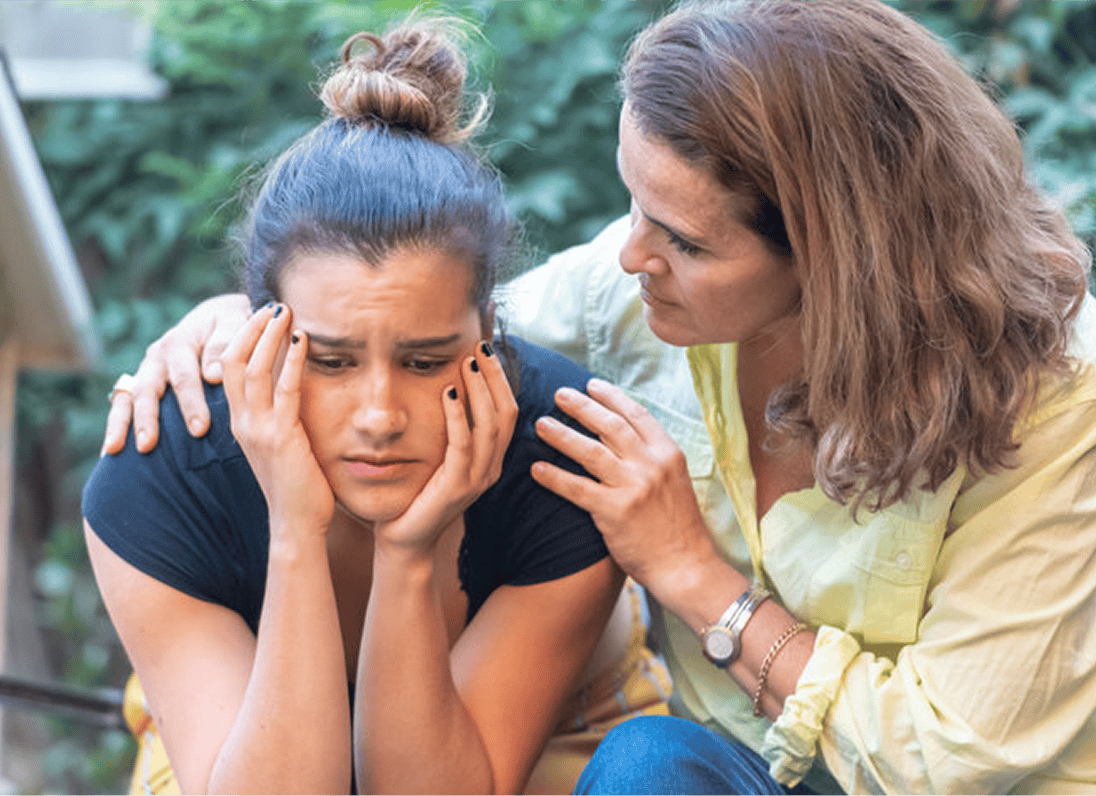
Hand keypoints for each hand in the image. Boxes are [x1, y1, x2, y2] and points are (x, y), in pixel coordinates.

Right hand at [101, 294, 251, 455]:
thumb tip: (212, 376)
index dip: (190, 403)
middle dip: (148, 418)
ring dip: (121, 424)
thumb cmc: (230, 324)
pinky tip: (108, 452)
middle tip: (148, 444)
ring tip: (113, 450)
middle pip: (147, 390)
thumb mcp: (232, 323)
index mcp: (179, 343)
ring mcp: (146, 372)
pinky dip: (115, 426)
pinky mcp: (142, 385)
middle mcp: (157, 358)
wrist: (217, 317)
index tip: (199, 429)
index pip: (184, 376)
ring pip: (127, 398)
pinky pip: (123, 406)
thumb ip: (224, 345)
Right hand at [222, 304, 334, 536]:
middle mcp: (243, 422)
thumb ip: (282, 415)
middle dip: (251, 328)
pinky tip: (304, 339)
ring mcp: (258, 429)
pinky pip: (285, 390)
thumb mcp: (283, 443)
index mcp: (241, 422)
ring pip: (254, 369)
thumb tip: (295, 384)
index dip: (243, 338)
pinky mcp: (281, 437)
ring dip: (270, 335)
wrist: (297, 524)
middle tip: (272, 302)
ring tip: (285, 309)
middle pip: (233, 361)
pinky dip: (294, 360)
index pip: (230, 368)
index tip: (263, 315)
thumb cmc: (298, 485)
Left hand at [373, 343, 517, 558]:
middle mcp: (490, 468)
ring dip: (478, 390)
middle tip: (479, 346)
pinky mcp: (456, 488)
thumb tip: (446, 384)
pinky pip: (462, 446)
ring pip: (489, 426)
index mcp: (490, 459)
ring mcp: (476, 480)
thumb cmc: (415, 493)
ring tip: (466, 363)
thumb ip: (449, 426)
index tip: (484, 349)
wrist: (403, 539)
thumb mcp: (437, 454)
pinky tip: (447, 394)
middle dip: (494, 376)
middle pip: (505, 413)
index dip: (499, 378)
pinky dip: (457, 417)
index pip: (507, 410)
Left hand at [531, 377, 719, 600]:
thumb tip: (622, 438)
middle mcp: (651, 464)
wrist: (686, 565)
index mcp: (668, 453)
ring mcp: (633, 487)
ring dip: (561, 434)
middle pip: (609, 425)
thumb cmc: (678, 527)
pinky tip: (536, 468)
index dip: (611, 397)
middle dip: (581, 406)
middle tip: (559, 394)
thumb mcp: (674, 482)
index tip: (591, 385)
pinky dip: (554, 476)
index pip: (636, 414)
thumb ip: (651, 459)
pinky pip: (576, 488)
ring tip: (541, 424)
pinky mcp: (614, 511)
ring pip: (589, 451)